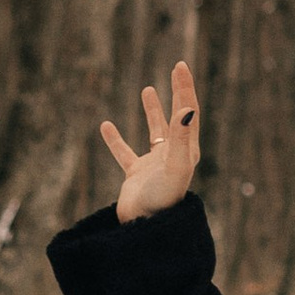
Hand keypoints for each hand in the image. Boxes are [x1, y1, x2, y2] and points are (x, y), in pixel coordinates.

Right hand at [100, 62, 200, 222]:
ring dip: (153, 111)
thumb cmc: (164, 199)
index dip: (185, 89)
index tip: (180, 66)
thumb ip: (181, 138)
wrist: (146, 229)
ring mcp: (154, 165)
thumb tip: (187, 109)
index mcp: (187, 151)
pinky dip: (115, 139)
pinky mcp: (136, 176)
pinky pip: (125, 153)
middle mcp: (173, 156)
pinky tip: (105, 125)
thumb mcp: (176, 166)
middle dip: (177, 93)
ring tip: (147, 89)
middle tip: (175, 69)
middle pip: (176, 118)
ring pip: (154, 132)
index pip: (188, 112)